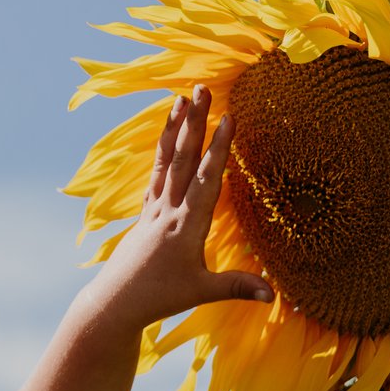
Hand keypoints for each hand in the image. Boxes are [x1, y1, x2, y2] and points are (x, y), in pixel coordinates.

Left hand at [73, 85, 272, 332]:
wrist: (115, 303)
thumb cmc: (159, 298)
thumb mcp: (202, 293)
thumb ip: (238, 287)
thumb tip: (274, 295)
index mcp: (186, 226)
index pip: (205, 180)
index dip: (218, 148)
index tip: (228, 118)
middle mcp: (168, 210)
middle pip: (183, 159)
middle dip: (194, 123)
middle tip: (201, 88)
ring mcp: (154, 209)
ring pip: (165, 161)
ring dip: (174, 128)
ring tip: (180, 98)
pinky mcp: (145, 213)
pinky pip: (155, 174)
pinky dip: (162, 151)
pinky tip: (167, 134)